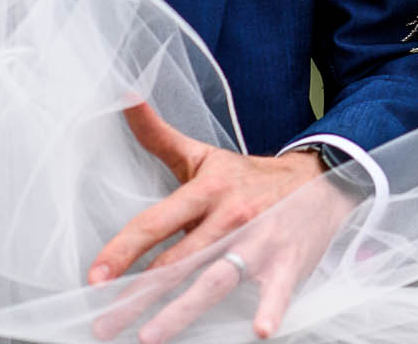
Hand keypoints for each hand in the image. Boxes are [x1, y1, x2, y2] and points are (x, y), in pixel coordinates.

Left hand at [89, 103, 359, 341]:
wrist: (322, 178)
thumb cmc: (249, 176)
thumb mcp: (204, 156)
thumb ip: (159, 136)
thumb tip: (123, 98)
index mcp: (208, 191)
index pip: (157, 222)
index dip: (125, 249)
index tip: (95, 276)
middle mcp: (232, 217)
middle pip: (179, 260)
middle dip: (139, 294)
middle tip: (105, 323)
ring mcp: (261, 242)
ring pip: (216, 279)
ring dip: (183, 310)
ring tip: (150, 337)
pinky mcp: (287, 264)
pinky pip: (276, 291)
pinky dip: (270, 310)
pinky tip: (259, 331)